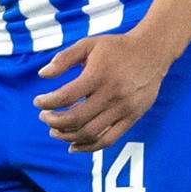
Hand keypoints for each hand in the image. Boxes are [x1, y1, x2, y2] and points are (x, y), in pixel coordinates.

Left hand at [32, 28, 172, 151]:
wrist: (153, 51)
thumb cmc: (117, 47)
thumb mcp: (89, 44)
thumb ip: (64, 58)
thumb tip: (42, 75)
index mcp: (99, 74)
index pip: (66, 96)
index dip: (47, 102)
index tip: (38, 101)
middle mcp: (112, 94)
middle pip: (76, 118)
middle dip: (54, 121)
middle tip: (44, 117)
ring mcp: (123, 108)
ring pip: (90, 133)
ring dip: (67, 136)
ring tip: (55, 130)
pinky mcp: (132, 117)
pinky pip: (109, 140)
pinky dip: (89, 147)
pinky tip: (74, 145)